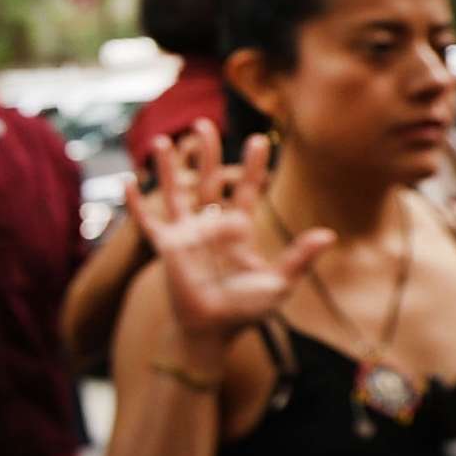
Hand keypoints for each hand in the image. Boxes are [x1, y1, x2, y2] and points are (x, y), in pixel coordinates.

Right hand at [120, 118, 331, 344]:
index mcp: (238, 230)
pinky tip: (126, 182)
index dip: (252, 166)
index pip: (245, 190)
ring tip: (162, 142)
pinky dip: (136, 205)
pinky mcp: (167, 249)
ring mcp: (186, 235)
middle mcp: (211, 226)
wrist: (214, 330)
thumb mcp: (279, 282)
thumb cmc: (247, 310)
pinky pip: (148, 223)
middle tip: (204, 124)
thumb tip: (329, 234)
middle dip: (207, 153)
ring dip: (168, 169)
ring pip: (175, 193)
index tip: (259, 140)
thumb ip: (299, 257)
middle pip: (208, 181)